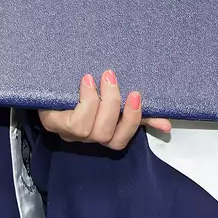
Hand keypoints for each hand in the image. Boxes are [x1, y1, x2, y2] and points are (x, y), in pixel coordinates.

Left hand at [38, 71, 172, 150]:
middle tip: (112, 77)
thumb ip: (139, 112)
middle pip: (106, 136)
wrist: (50, 81)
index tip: (137, 95)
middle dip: (113, 106)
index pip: (120, 140)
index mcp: (102, 132)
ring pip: (89, 130)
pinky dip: (83, 101)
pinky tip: (85, 82)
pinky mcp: (53, 123)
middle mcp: (86, 137)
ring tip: (99, 77)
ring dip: (98, 102)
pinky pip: (73, 122)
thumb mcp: (114, 100)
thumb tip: (166, 124)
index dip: (132, 121)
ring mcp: (68, 132)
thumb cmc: (85, 91)